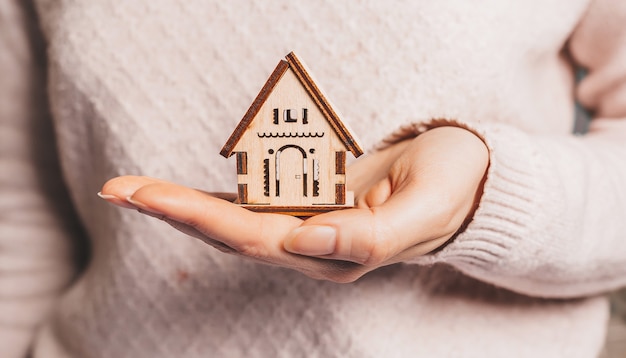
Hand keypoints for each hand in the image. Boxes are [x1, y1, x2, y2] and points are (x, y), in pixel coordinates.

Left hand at [99, 126, 488, 281]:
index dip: (201, 218)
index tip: (152, 197)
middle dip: (173, 210)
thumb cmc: (448, 187)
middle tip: (118, 189)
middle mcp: (312, 246)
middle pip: (230, 231)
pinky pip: (251, 202)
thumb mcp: (422, 209)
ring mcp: (307, 225)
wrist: (463, 178)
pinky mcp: (309, 204)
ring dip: (180, 204)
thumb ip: (370, 236)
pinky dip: (210, 196)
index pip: (256, 238)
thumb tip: (306, 243)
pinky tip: (176, 194)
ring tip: (128, 188)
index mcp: (336, 253)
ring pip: (232, 219)